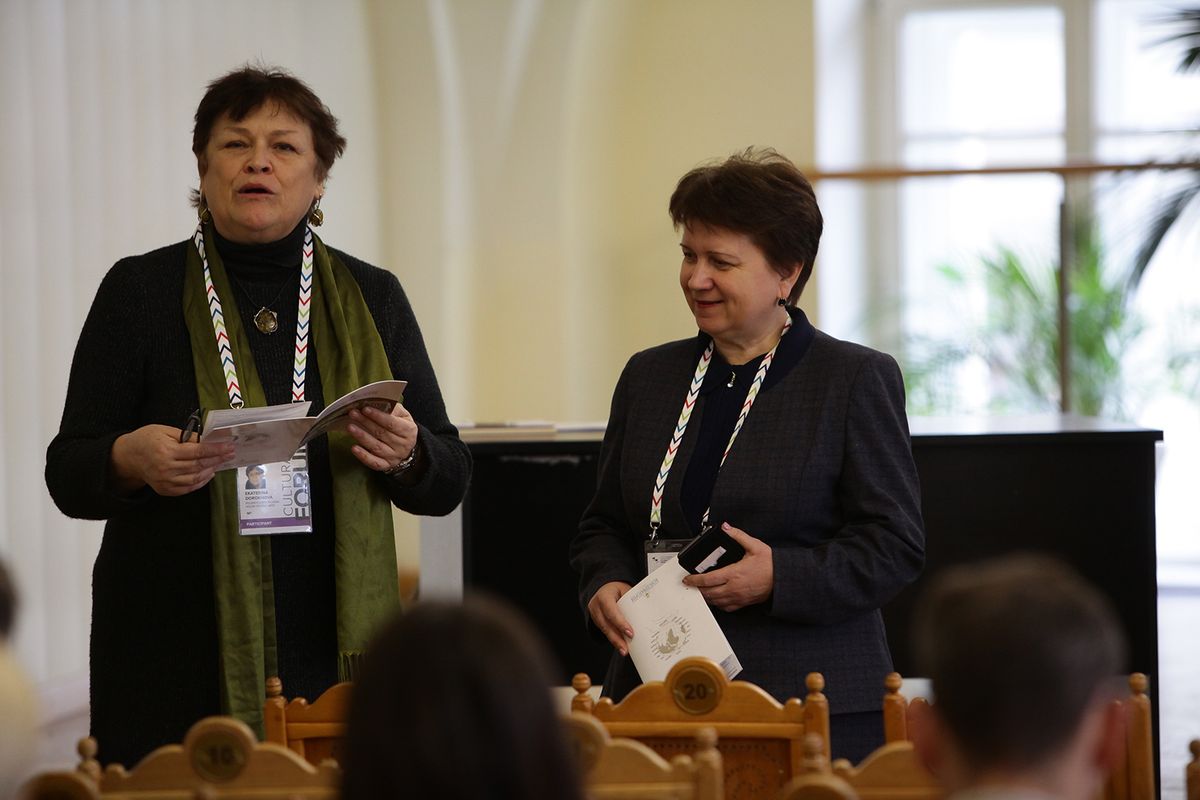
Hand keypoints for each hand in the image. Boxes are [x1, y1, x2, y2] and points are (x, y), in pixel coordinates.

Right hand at [110, 424, 234, 496]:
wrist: (128, 456)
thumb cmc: (147, 439)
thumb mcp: (165, 431)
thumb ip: (187, 436)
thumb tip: (207, 440)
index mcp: (166, 451)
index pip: (197, 451)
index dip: (215, 450)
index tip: (228, 447)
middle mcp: (166, 468)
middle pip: (198, 465)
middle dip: (217, 459)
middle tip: (229, 454)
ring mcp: (165, 481)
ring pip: (195, 479)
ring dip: (210, 471)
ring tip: (220, 463)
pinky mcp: (164, 489)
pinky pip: (187, 488)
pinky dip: (200, 482)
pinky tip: (207, 474)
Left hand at [347, 403, 417, 471]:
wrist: (406, 447)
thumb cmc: (401, 427)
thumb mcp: (403, 416)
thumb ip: (393, 409)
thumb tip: (378, 402)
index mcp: (409, 430)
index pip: (392, 423)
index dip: (378, 416)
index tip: (365, 409)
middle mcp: (403, 445)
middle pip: (382, 433)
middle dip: (366, 422)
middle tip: (353, 414)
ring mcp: (394, 456)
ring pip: (376, 447)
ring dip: (362, 437)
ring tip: (350, 427)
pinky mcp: (386, 465)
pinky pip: (374, 462)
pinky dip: (363, 456)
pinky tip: (354, 448)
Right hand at [587, 581, 633, 655]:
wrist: (606, 588)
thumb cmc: (618, 589)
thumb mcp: (626, 590)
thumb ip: (633, 600)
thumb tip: (651, 611)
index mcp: (604, 595)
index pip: (611, 610)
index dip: (620, 623)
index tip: (630, 633)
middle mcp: (596, 605)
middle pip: (606, 624)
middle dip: (617, 638)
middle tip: (626, 649)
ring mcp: (594, 614)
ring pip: (605, 630)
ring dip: (615, 641)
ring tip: (624, 651)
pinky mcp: (596, 621)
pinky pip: (605, 631)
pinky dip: (614, 639)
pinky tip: (621, 646)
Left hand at [682, 522, 773, 611]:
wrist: (782, 579)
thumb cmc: (771, 565)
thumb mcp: (755, 546)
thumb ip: (738, 536)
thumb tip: (726, 527)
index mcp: (734, 573)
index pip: (708, 579)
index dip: (694, 580)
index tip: (687, 579)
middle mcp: (734, 587)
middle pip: (708, 593)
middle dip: (697, 590)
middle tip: (690, 586)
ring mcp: (738, 597)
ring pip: (715, 601)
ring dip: (706, 597)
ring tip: (699, 592)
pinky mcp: (743, 603)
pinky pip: (725, 607)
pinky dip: (717, 604)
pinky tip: (715, 599)